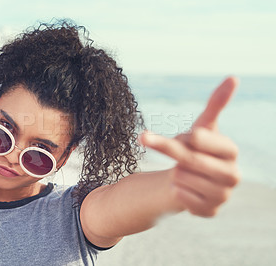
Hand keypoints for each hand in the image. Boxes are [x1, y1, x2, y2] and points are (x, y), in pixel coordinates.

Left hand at [140, 77, 240, 216]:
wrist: (190, 179)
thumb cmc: (196, 149)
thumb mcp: (202, 126)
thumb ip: (216, 104)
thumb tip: (234, 78)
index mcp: (231, 151)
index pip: (199, 139)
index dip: (184, 136)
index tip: (184, 136)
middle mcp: (232, 175)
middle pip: (188, 159)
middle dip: (169, 150)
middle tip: (149, 139)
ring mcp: (223, 196)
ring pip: (181, 178)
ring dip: (175, 173)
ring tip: (184, 172)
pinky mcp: (210, 212)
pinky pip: (180, 196)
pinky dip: (175, 189)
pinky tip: (184, 188)